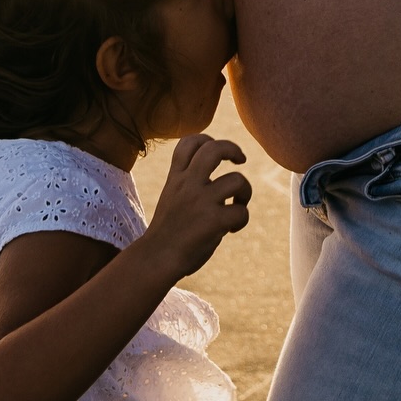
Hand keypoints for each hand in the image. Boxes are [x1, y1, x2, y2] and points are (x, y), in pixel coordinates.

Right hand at [140, 136, 250, 280]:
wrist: (154, 261)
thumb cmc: (167, 234)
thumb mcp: (172, 199)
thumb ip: (192, 186)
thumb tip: (227, 183)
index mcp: (176, 179)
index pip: (189, 143)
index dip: (207, 139)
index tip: (216, 150)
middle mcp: (187, 185)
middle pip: (215, 149)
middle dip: (233, 149)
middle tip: (240, 160)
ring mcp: (200, 201)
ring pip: (237, 179)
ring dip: (245, 192)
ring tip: (238, 204)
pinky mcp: (213, 220)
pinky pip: (241, 212)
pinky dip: (242, 220)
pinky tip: (232, 229)